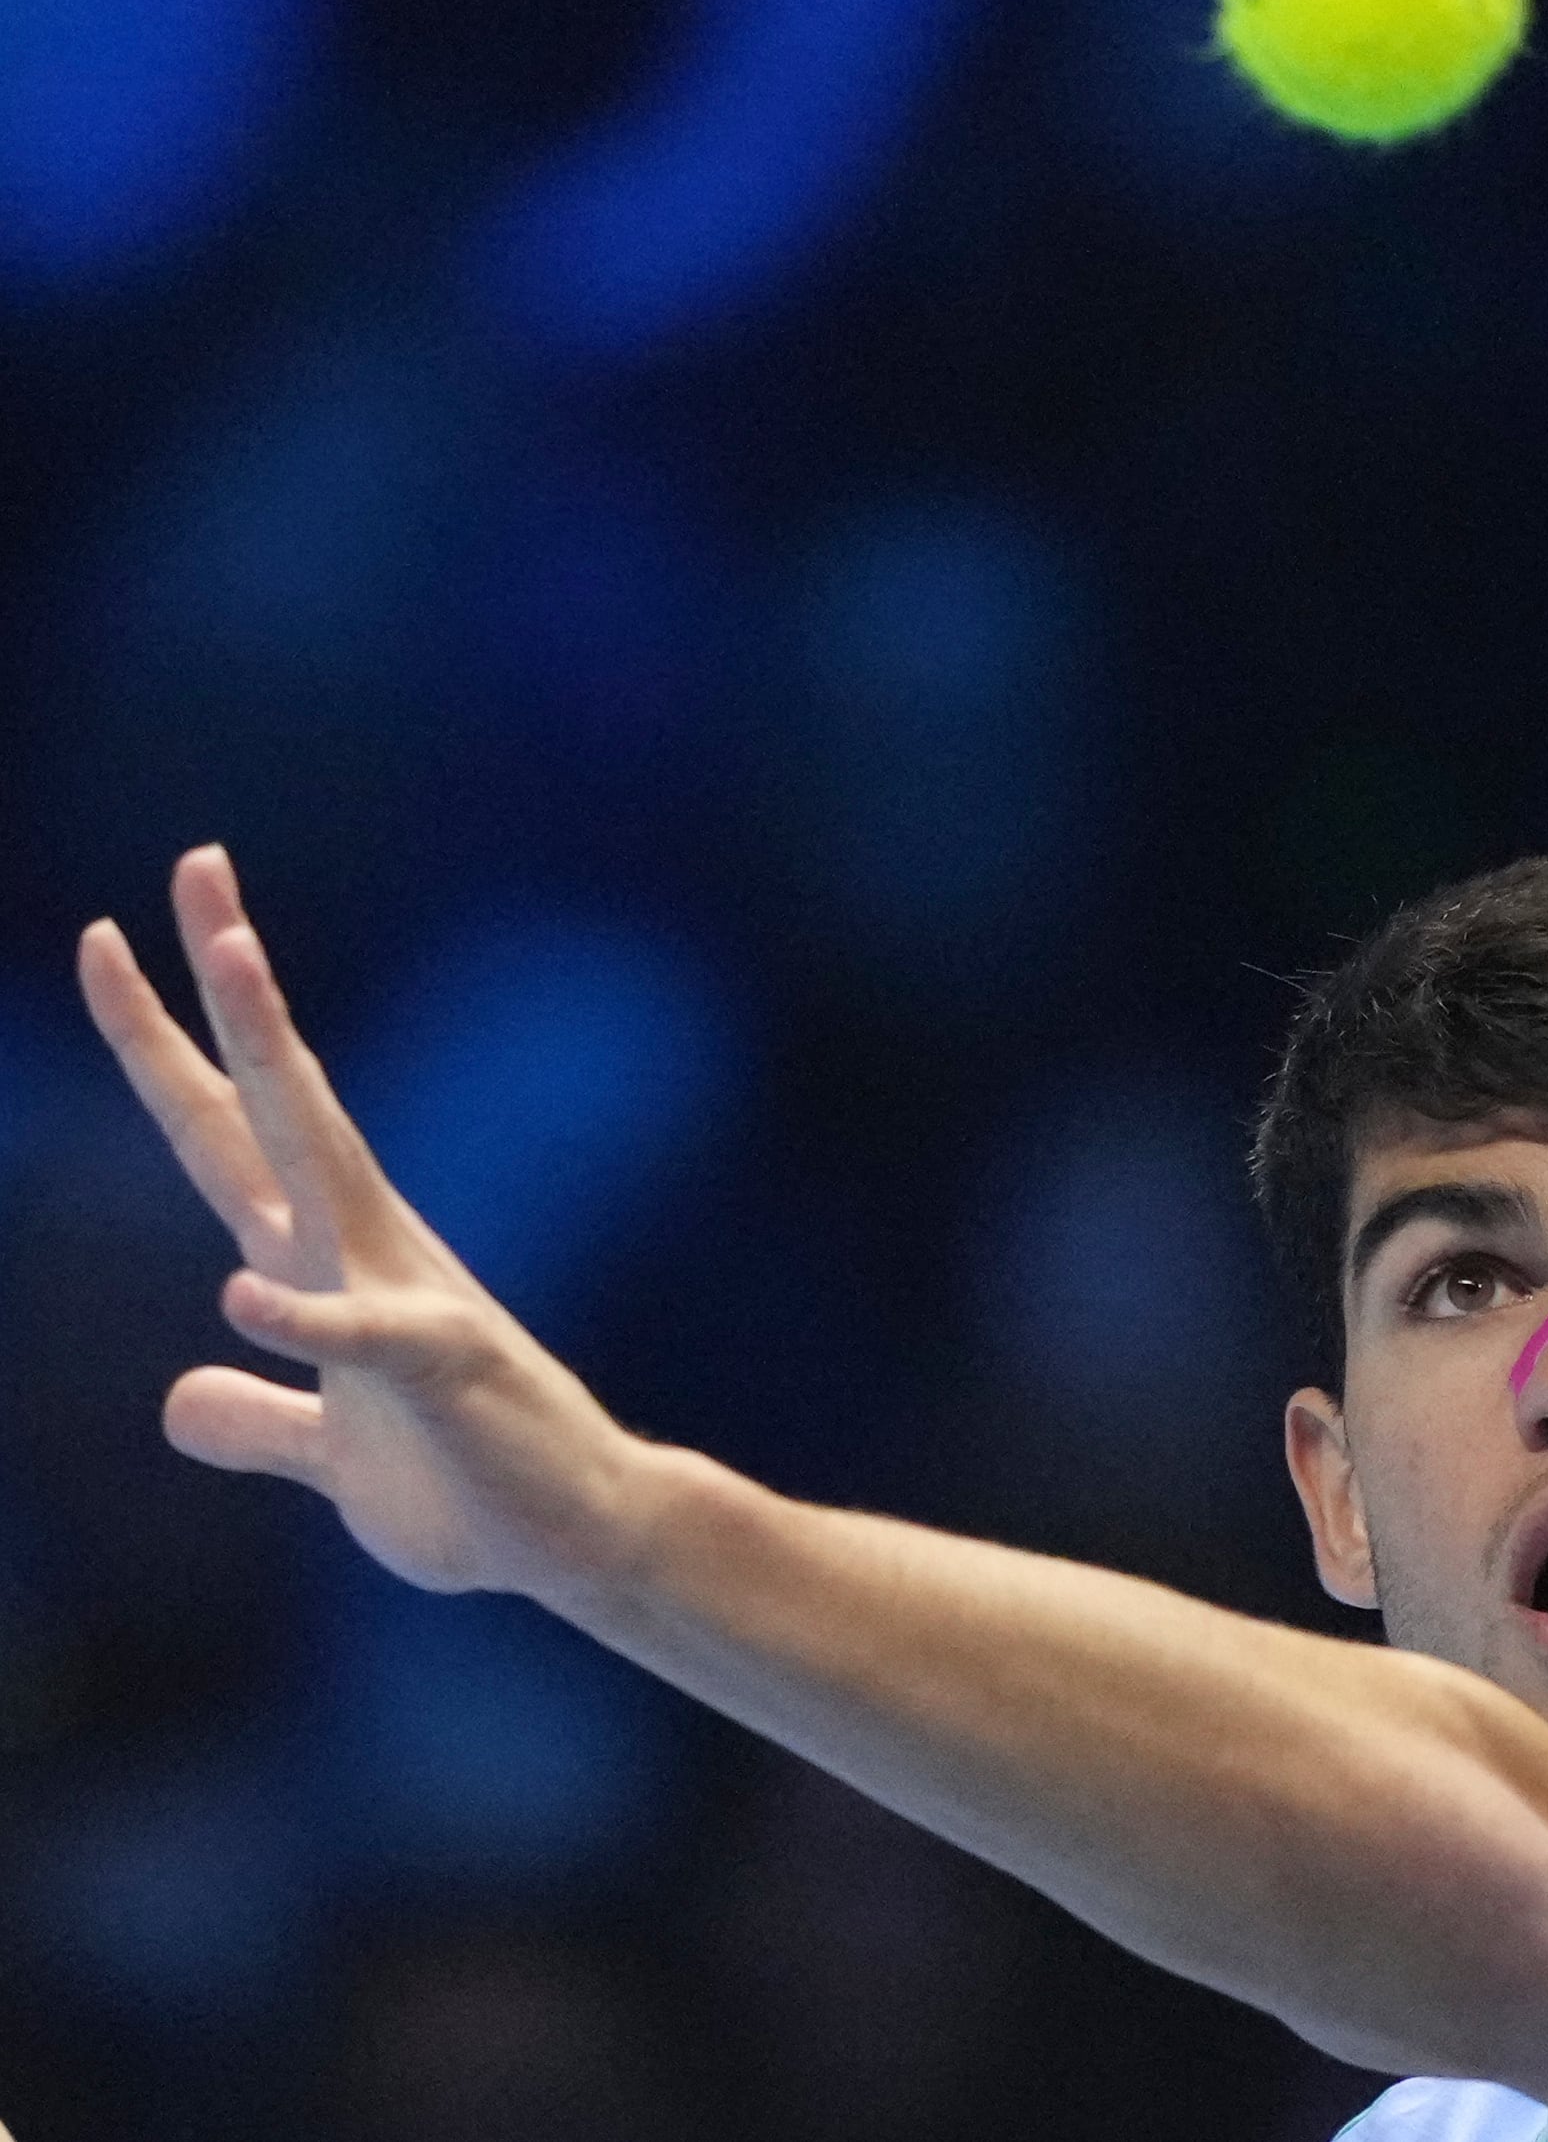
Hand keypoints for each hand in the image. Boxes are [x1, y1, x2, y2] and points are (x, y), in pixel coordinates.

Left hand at [77, 848, 657, 1601]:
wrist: (578, 1538)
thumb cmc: (468, 1485)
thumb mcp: (326, 1457)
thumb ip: (257, 1417)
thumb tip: (188, 1395)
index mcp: (321, 1258)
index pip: (224, 1127)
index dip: (160, 1039)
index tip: (112, 938)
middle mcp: (357, 1250)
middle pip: (268, 1099)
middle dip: (225, 987)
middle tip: (196, 867)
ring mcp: (403, 1297)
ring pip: (322, 1155)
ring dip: (278, 1055)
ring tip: (239, 962)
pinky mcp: (442, 1371)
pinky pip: (364, 1334)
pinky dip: (306, 1319)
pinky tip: (242, 1297)